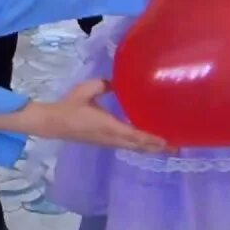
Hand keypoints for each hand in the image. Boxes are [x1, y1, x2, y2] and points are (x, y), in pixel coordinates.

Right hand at [33, 81, 169, 151]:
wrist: (53, 123)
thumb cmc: (70, 106)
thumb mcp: (87, 89)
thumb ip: (105, 85)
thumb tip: (118, 81)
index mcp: (109, 126)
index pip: (135, 135)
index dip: (152, 139)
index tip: (167, 141)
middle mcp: (111, 138)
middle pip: (138, 146)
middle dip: (156, 148)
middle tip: (176, 147)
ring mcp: (107, 142)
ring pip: (132, 148)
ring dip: (148, 148)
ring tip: (165, 147)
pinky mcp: (103, 142)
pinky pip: (126, 146)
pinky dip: (138, 145)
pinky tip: (143, 142)